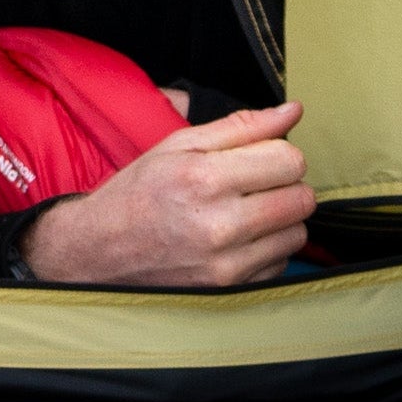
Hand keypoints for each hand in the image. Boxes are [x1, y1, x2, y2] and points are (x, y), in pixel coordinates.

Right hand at [15, 102, 312, 287]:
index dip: (280, 152)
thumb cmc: (139, 192)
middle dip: (285, 184)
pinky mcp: (231, 290)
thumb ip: (241, 127)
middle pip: (301, 198)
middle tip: (254, 183)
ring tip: (244, 211)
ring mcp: (227, 263)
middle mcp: (219, 224)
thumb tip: (294, 111)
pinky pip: (280, 262)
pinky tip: (237, 239)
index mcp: (204, 177)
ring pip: (297, 232)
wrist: (100, 251)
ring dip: (280, 219)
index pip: (290, 160)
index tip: (260, 157)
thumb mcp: (179, 145)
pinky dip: (268, 248)